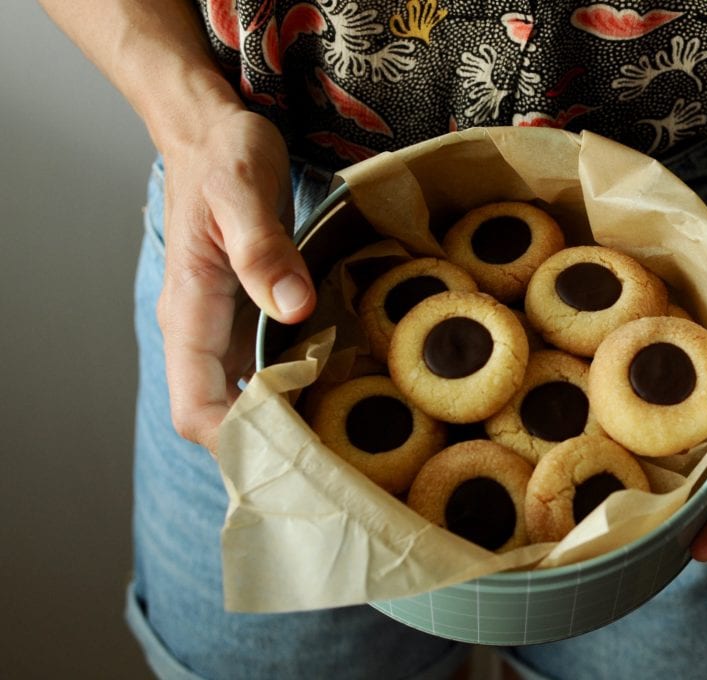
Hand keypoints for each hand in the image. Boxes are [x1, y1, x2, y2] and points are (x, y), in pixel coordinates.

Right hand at [156, 109, 315, 452]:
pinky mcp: (248, 318)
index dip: (236, 442)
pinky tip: (341, 391)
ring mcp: (224, 329)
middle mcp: (202, 333)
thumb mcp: (244, 190)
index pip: (194, 407)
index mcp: (189, 311)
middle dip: (273, 446)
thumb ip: (263, 249)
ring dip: (290, 423)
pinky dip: (298, 390)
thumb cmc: (225, 158)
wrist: (215, 136)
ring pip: (246, 402)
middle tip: (338, 459)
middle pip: (223, 419)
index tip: (294, 455)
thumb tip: (293, 308)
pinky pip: (267, 371)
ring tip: (348, 437)